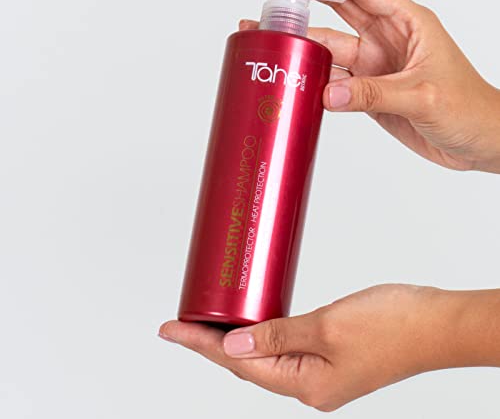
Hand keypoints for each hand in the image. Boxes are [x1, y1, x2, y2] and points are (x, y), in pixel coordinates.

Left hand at [159, 285, 499, 411]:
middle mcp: (310, 384)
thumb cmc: (393, 325)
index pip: (238, 363)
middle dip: (211, 342)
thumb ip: (278, 336)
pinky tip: (254, 320)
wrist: (437, 323)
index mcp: (306, 385)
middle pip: (246, 363)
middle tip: (183, 322)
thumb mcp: (327, 327)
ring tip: (209, 321)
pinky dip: (262, 332)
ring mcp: (321, 371)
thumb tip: (234, 344)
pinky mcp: (331, 353)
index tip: (171, 330)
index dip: (200, 344)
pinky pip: (284, 345)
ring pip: (264, 354)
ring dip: (235, 337)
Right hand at [241, 0, 499, 172]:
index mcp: (405, 22)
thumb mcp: (423, 95)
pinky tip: (291, 78)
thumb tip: (329, 92)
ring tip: (265, 39)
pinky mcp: (366, 91)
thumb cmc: (468, 107)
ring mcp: (373, 66)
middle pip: (334, 10)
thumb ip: (374, 93)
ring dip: (298, 45)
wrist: (476, 141)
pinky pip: (331, 81)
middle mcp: (384, 39)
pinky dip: (311, 81)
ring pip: (327, 49)